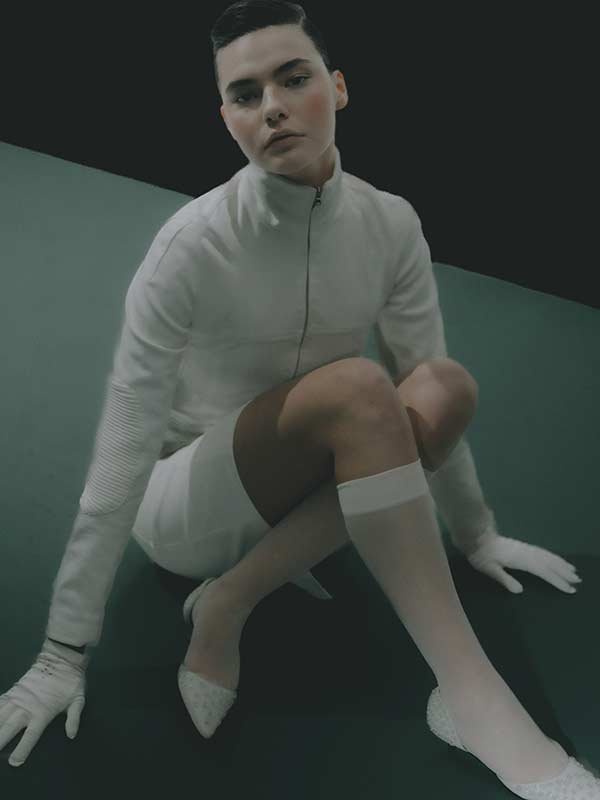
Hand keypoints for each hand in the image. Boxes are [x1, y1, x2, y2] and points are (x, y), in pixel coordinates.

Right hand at [0, 639, 87, 766]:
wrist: (61, 657)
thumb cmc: (71, 680)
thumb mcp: (78, 699)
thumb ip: (74, 718)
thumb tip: (71, 735)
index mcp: (43, 712)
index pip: (31, 735)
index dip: (22, 749)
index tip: (15, 761)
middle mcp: (27, 707)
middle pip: (10, 728)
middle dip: (0, 741)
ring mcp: (19, 697)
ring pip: (1, 716)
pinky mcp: (14, 689)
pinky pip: (0, 702)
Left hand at [464, 527, 581, 594]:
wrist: (474, 536)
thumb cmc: (480, 555)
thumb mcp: (489, 568)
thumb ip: (504, 578)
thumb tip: (520, 590)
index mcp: (520, 559)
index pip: (543, 571)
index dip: (556, 580)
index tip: (569, 588)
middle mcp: (525, 552)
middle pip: (548, 562)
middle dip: (564, 572)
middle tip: (577, 581)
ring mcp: (524, 548)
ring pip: (546, 556)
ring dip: (560, 563)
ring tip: (573, 570)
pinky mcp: (521, 547)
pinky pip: (541, 552)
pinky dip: (552, 556)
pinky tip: (555, 559)